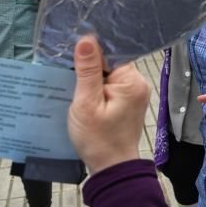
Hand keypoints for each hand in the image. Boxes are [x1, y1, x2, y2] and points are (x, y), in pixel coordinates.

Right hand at [67, 36, 150, 173]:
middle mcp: (138, 82)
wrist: (111, 167)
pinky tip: (82, 90)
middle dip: (90, 63)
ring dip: (92, 75)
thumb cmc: (98, 138)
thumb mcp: (87, 103)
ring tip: (71, 77)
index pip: (112, 52)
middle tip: (67, 65)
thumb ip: (87, 71)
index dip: (92, 50)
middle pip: (111, 61)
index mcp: (132, 81)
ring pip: (109, 72)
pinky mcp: (128, 101)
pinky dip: (97, 86)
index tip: (72, 49)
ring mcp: (135, 92)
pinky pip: (111, 84)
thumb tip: (87, 39)